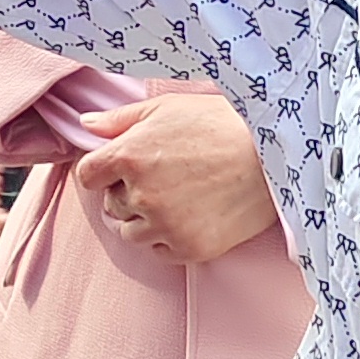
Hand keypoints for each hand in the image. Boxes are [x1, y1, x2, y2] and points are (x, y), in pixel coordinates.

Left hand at [70, 93, 279, 267]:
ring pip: (131, 232)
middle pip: (111, 205)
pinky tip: (191, 214)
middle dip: (127, 192)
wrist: (274, 156)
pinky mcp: (190, 248)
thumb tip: (85, 125)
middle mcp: (141, 194)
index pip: (88, 175)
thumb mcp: (167, 108)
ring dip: (145, 218)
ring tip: (177, 197)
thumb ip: (120, 120)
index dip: (103, 170)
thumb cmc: (221, 123)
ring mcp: (165, 224)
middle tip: (163, 177)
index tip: (121, 168)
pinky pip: (159, 250)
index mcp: (129, 155)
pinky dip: (168, 237)